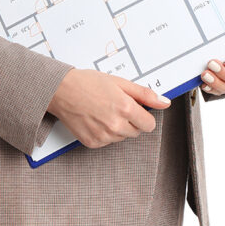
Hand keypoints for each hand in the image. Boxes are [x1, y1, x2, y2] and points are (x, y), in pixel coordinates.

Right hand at [47, 68, 170, 148]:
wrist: (60, 91)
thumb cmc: (87, 83)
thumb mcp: (119, 83)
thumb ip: (145, 94)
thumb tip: (165, 102)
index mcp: (125, 108)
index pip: (150, 124)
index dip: (143, 115)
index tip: (134, 109)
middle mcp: (116, 125)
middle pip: (137, 132)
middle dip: (130, 121)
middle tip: (114, 106)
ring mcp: (104, 136)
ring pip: (122, 137)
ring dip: (117, 128)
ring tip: (102, 112)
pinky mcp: (93, 143)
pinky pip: (107, 141)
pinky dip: (104, 133)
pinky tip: (94, 119)